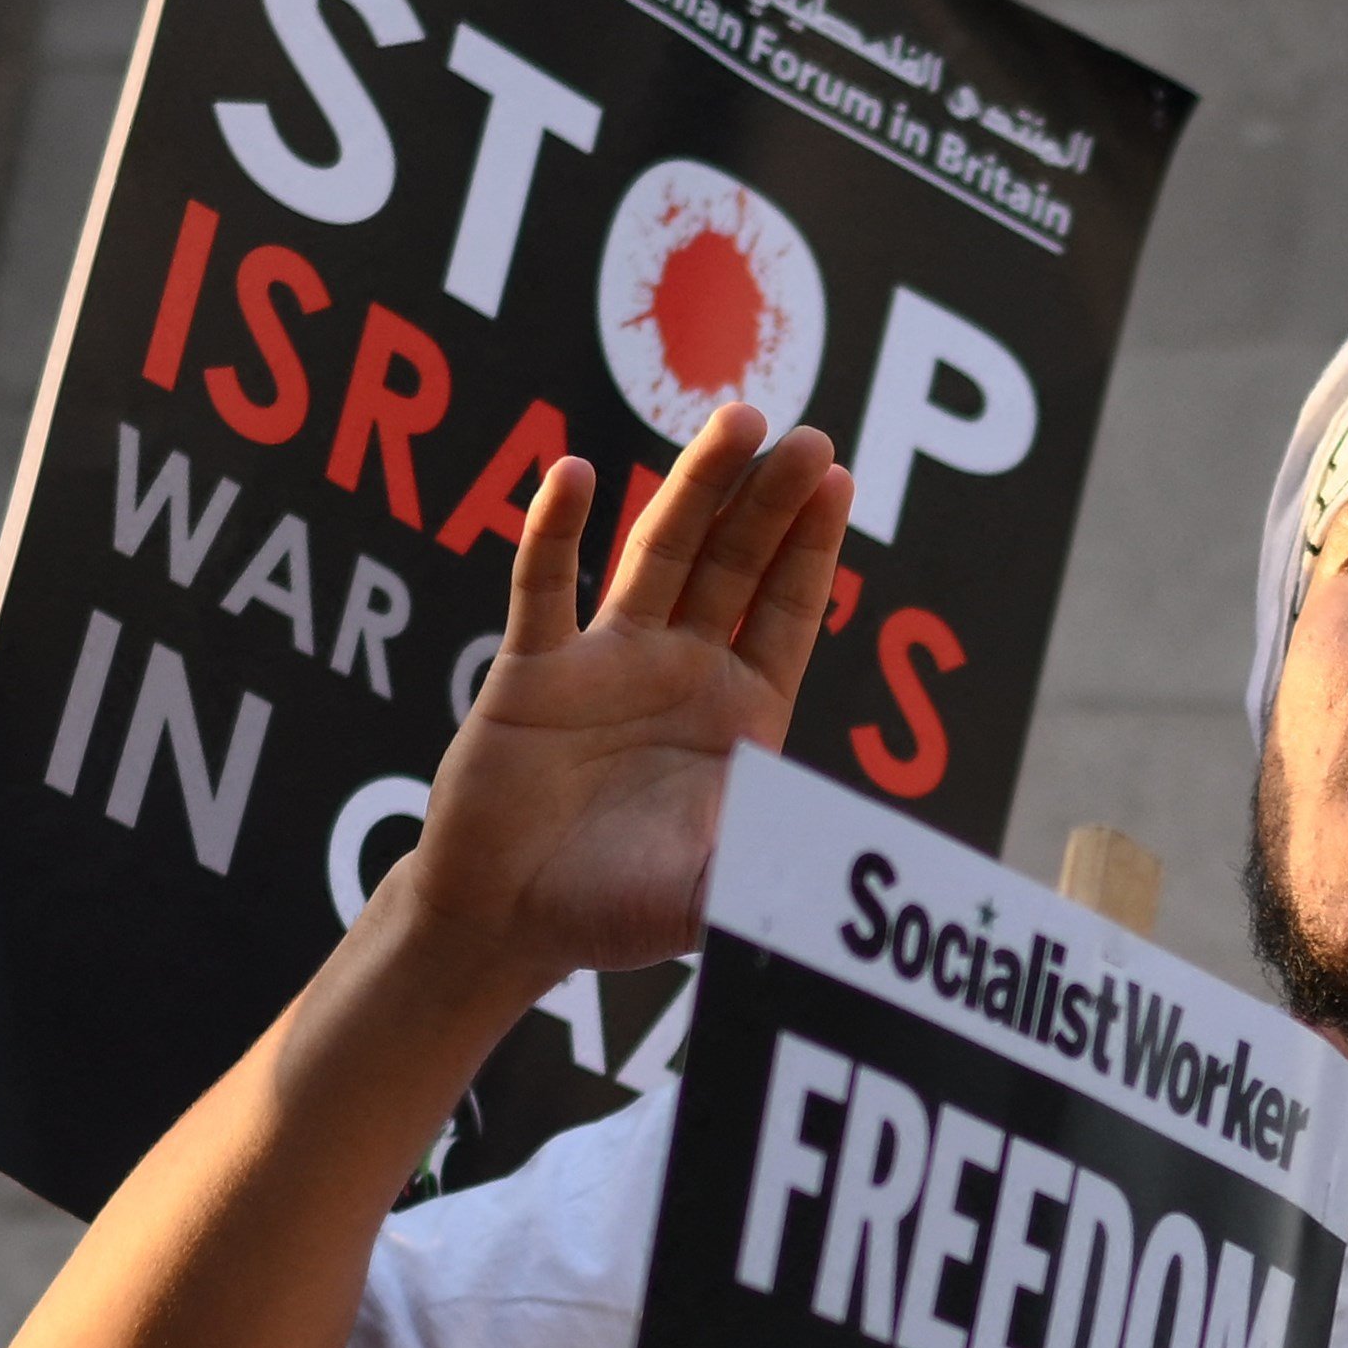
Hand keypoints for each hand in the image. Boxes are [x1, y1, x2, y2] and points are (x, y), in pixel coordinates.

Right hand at [396, 404, 851, 994]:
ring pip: (657, 554)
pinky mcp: (532, 674)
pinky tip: (573, 474)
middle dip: (769, 499)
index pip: (788, 608)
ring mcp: (607, 663)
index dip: (813, 546)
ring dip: (693, 488)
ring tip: (733, 421)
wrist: (507, 925)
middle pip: (734, 562)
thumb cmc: (618, 910)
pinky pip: (544, 590)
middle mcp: (681, 670)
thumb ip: (771, 869)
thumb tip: (839, 864)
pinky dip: (554, 532)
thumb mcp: (715, 894)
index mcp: (741, 712)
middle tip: (804, 432)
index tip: (837, 478)